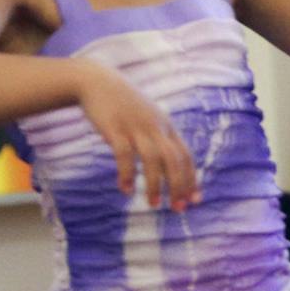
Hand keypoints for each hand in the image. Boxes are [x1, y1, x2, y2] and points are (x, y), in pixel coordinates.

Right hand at [73, 62, 198, 210]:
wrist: (96, 81)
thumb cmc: (123, 106)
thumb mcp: (147, 118)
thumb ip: (158, 137)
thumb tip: (167, 164)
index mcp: (165, 126)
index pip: (185, 156)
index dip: (191, 179)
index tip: (193, 201)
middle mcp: (155, 127)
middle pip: (174, 160)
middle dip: (179, 186)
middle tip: (177, 209)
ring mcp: (136, 127)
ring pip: (153, 160)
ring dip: (155, 184)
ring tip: (153, 204)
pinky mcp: (115, 128)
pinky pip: (125, 155)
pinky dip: (127, 174)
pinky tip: (126, 190)